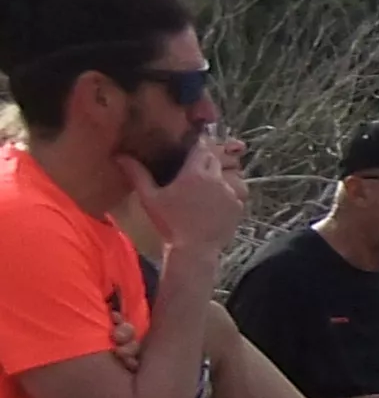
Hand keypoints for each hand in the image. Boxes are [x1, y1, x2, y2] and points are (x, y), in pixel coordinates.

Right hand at [131, 134, 248, 255]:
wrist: (195, 250)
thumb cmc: (169, 224)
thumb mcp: (149, 198)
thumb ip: (137, 174)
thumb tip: (120, 156)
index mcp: (195, 173)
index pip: (200, 147)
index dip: (195, 147)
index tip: (188, 150)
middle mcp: (216, 179)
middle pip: (213, 159)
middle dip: (203, 161)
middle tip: (191, 170)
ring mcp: (230, 192)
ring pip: (224, 175)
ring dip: (214, 177)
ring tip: (201, 189)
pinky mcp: (239, 205)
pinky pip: (233, 192)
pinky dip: (223, 193)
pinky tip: (211, 203)